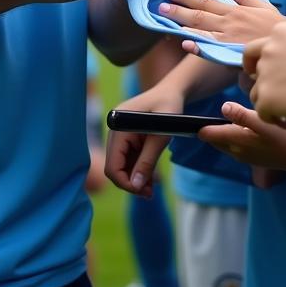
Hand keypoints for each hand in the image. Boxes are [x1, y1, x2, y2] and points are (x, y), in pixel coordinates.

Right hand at [104, 84, 184, 198]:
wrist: (172, 92)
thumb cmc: (169, 108)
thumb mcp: (162, 135)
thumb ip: (148, 161)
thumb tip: (135, 186)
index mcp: (119, 125)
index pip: (113, 164)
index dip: (125, 182)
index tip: (142, 191)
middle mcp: (115, 130)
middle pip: (115, 167)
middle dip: (131, 182)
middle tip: (149, 194)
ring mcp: (120, 134)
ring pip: (122, 165)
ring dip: (135, 178)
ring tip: (151, 189)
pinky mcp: (126, 137)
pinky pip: (128, 159)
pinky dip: (138, 170)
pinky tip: (151, 179)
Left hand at [157, 0, 281, 46]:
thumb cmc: (278, 31)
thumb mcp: (265, 8)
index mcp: (235, 11)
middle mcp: (229, 22)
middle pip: (200, 9)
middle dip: (179, 0)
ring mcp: (228, 39)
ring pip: (201, 27)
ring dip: (181, 20)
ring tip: (163, 13)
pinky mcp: (232, 55)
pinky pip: (212, 50)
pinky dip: (198, 47)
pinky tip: (184, 43)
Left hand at [197, 100, 285, 172]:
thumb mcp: (265, 122)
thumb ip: (243, 115)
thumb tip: (223, 107)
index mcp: (239, 142)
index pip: (211, 135)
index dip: (200, 127)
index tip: (187, 121)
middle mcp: (240, 152)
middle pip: (217, 141)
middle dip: (208, 132)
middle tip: (196, 121)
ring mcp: (249, 157)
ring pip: (228, 144)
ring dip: (221, 135)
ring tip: (215, 122)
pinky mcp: (257, 157)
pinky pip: (238, 147)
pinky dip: (233, 139)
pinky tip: (239, 129)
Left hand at [245, 21, 285, 123]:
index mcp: (280, 32)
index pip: (255, 47)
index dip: (257, 61)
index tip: (261, 71)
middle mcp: (268, 50)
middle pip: (255, 69)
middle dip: (262, 81)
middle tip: (274, 94)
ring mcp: (265, 73)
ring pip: (256, 93)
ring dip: (269, 102)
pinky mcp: (265, 98)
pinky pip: (262, 112)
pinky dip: (273, 118)